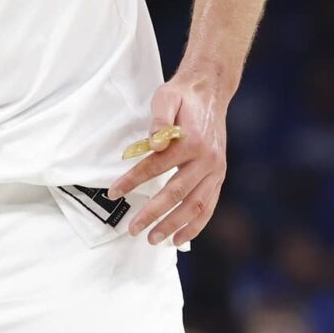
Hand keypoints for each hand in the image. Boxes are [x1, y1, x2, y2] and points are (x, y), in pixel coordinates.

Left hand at [107, 71, 228, 245]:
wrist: (210, 92)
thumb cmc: (182, 97)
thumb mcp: (166, 97)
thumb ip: (159, 119)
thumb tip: (153, 144)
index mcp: (191, 141)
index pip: (156, 166)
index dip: (133, 181)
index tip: (114, 193)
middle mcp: (207, 159)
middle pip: (176, 192)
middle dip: (153, 213)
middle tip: (132, 228)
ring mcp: (216, 170)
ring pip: (195, 205)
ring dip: (174, 225)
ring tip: (153, 239)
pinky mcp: (219, 176)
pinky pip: (208, 206)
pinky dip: (196, 225)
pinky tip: (180, 238)